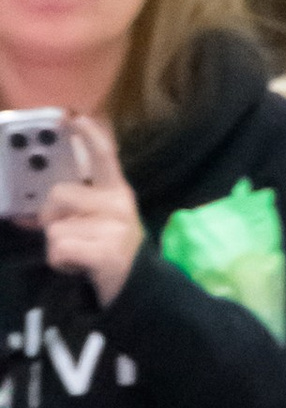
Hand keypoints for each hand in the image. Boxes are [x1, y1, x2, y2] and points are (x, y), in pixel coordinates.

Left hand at [40, 114, 142, 307]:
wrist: (139, 290)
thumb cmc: (111, 250)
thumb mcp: (101, 220)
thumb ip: (73, 206)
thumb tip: (24, 210)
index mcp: (117, 192)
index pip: (104, 156)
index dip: (88, 135)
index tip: (73, 118)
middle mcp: (118, 205)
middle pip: (59, 195)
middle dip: (50, 216)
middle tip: (65, 232)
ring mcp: (115, 230)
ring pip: (55, 228)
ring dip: (57, 245)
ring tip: (78, 254)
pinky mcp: (107, 254)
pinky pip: (60, 249)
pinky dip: (60, 262)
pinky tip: (77, 267)